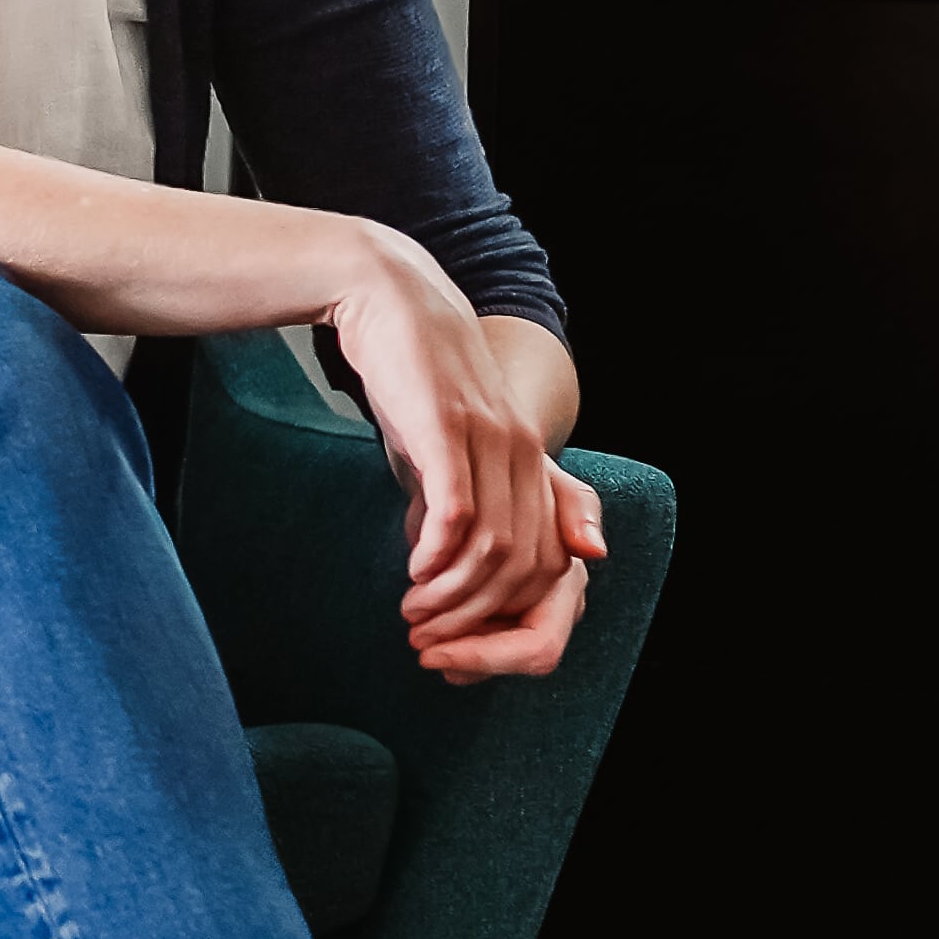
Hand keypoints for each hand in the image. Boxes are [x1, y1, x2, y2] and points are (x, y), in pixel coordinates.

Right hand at [322, 236, 604, 682]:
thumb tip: (441, 566)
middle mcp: (523, 453)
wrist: (391, 298)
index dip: (508, 611)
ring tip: (415, 613)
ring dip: (454, 597)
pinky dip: (438, 559)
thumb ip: (457, 502)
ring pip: (495, 550)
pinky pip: (459, 515)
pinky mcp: (448, 429)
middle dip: (481, 618)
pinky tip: (413, 573)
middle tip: (431, 640)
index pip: (547, 563)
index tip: (461, 635)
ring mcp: (490, 440)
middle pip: (527, 567)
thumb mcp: (444, 448)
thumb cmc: (412, 380)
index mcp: (530, 462)